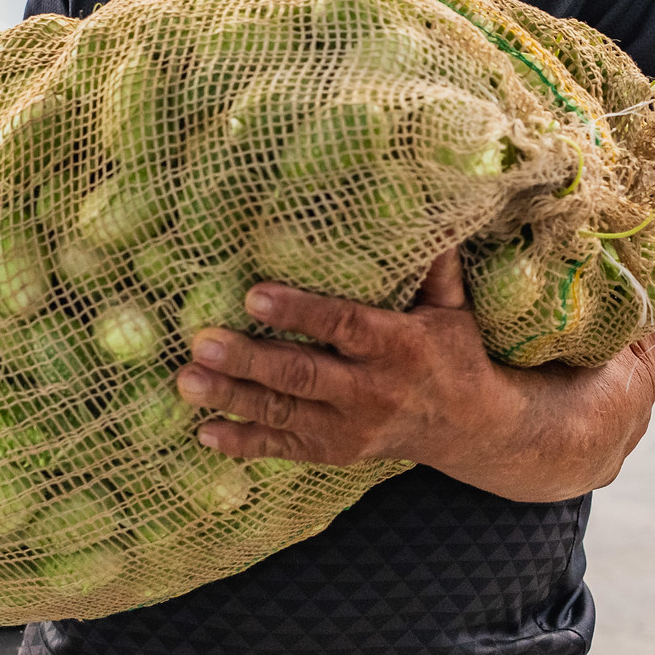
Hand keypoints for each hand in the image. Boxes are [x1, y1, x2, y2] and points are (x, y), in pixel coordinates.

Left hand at [174, 250, 510, 470]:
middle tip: (200, 341)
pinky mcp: (330, 452)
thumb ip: (432, 259)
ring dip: (231, 397)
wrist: (469, 429)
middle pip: (301, 375)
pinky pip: (281, 448)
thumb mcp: (450, 306)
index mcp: (398, 347)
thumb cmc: (452, 353)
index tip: (253, 295)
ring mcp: (348, 428)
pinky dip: (242, 442)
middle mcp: (370, 392)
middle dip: (247, 359)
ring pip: (282, 412)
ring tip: (186, 381)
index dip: (298, 312)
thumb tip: (428, 202)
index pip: (343, 326)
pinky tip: (203, 431)